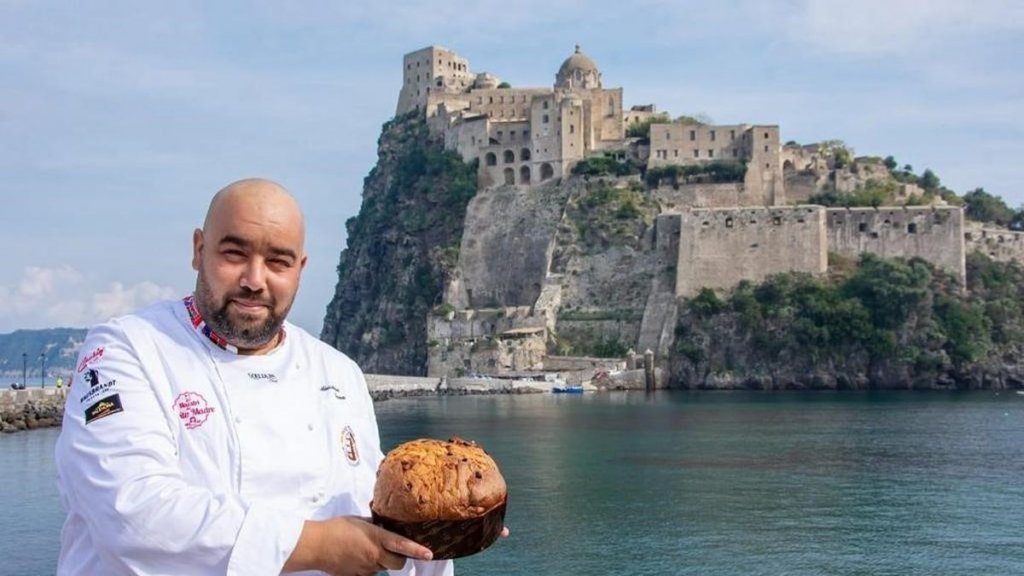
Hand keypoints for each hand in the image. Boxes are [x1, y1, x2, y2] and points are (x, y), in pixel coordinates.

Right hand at [283, 516, 433, 575]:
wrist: (316, 545)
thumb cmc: (336, 528)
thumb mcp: (360, 521)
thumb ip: (375, 526)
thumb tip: (384, 527)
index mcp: (376, 538)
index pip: (402, 545)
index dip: (417, 551)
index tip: (429, 554)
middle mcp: (374, 555)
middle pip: (398, 564)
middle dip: (399, 559)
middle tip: (392, 551)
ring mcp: (365, 568)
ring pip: (382, 568)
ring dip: (381, 562)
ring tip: (367, 550)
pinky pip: (368, 573)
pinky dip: (367, 567)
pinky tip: (356, 558)